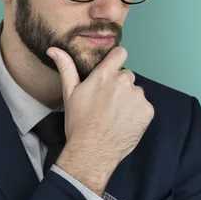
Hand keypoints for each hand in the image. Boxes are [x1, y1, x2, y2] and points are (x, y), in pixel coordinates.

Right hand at [47, 46, 154, 194]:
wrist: (93, 151)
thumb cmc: (78, 122)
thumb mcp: (69, 93)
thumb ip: (66, 67)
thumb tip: (53, 49)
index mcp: (104, 75)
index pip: (120, 53)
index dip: (116, 59)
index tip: (111, 69)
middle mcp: (124, 82)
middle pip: (126, 75)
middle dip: (119, 85)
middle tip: (106, 102)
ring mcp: (137, 97)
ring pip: (135, 92)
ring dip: (128, 99)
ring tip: (114, 115)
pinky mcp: (147, 111)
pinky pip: (143, 106)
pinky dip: (136, 113)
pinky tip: (123, 122)